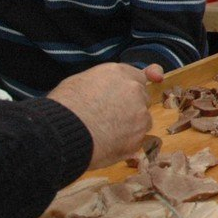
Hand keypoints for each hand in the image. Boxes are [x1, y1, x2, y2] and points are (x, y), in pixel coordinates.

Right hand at [47, 63, 164, 168]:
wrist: (62, 131)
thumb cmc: (63, 106)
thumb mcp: (78, 82)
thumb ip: (102, 82)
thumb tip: (107, 89)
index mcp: (119, 73)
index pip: (140, 76)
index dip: (144, 79)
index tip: (155, 78)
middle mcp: (134, 90)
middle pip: (142, 98)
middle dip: (131, 106)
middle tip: (109, 116)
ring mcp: (140, 114)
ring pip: (142, 120)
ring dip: (130, 126)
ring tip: (104, 133)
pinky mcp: (138, 137)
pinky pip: (136, 140)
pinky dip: (126, 143)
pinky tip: (107, 145)